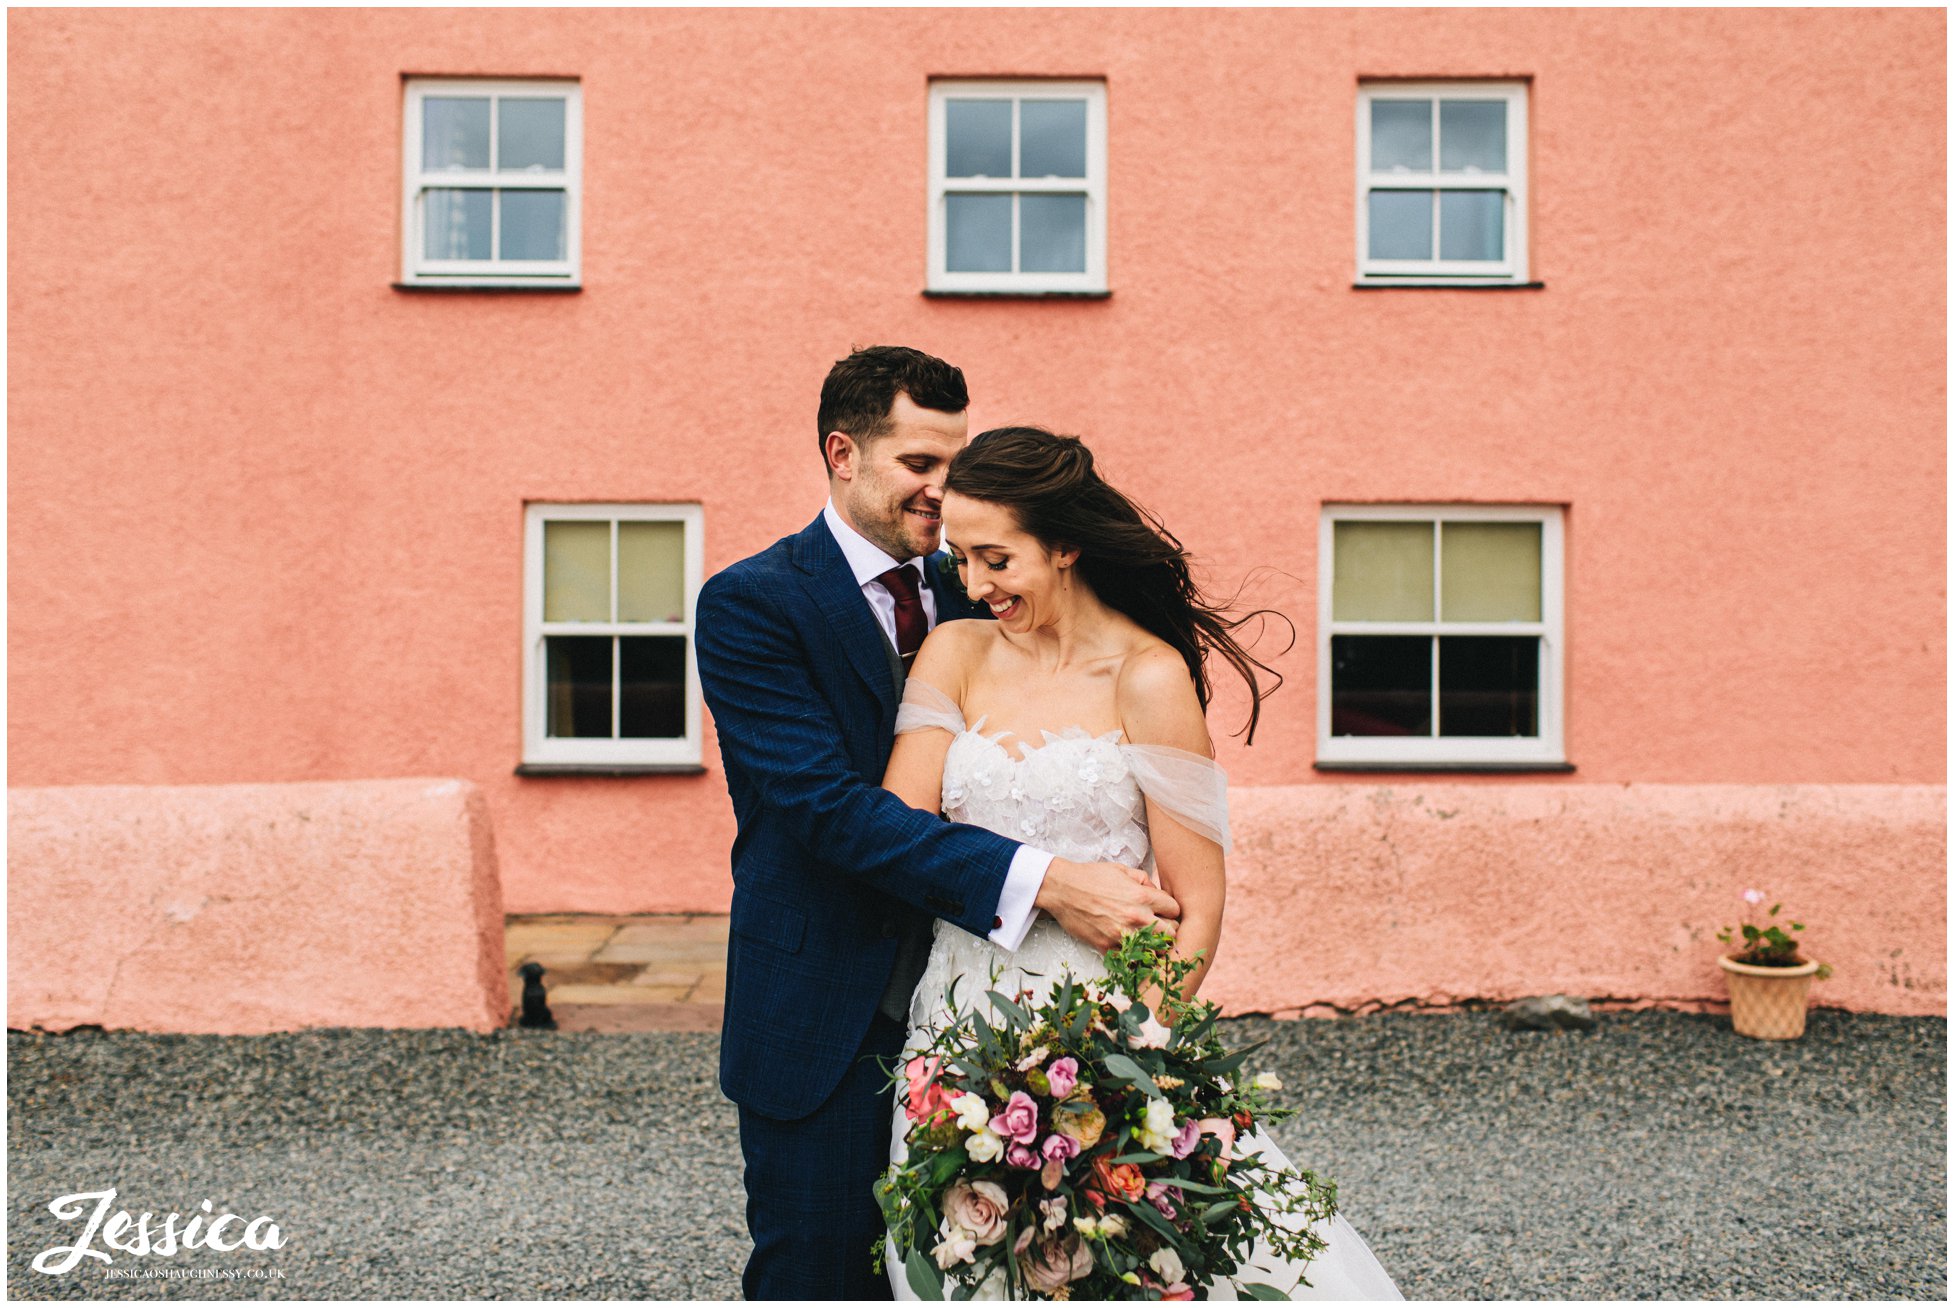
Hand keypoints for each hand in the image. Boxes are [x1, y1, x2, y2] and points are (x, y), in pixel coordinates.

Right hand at [1035, 858, 1180, 952]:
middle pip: (1172, 934)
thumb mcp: (1121, 870)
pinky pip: (1129, 959)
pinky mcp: (1107, 947)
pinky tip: (1127, 946)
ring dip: (1153, 945)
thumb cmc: (1091, 877)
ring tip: (1146, 939)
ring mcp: (1122, 935)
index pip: (1175, 910)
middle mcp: (1137, 918)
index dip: (1171, 910)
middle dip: (1168, 930)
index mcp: (1143, 897)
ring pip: (1155, 951)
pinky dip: (1130, 954)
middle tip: (1159, 926)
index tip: (1163, 911)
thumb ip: (1144, 880)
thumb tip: (1156, 892)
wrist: (1063, 889)